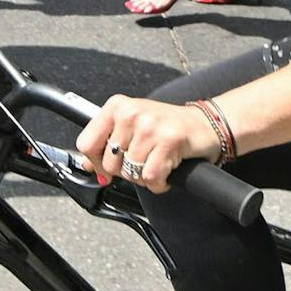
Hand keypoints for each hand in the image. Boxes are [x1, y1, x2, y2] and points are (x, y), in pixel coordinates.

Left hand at [75, 95, 218, 193]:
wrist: (203, 123)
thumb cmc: (166, 125)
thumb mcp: (131, 126)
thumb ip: (106, 142)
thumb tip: (87, 165)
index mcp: (117, 106)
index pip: (87, 143)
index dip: (96, 162)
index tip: (108, 165)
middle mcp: (130, 113)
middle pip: (110, 163)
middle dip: (125, 171)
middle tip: (142, 161)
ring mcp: (150, 126)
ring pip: (131, 172)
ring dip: (144, 178)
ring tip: (156, 163)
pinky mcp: (168, 141)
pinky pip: (151, 178)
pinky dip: (159, 183)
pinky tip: (166, 171)